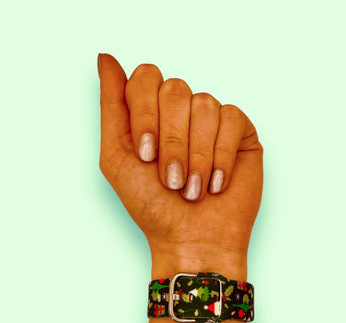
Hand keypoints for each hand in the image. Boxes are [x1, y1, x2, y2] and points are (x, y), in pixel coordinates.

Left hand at [98, 54, 262, 278]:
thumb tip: (106, 58)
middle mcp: (180, 113)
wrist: (191, 241)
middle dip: (171, 142)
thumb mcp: (116, 158)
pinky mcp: (240, 133)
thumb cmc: (152, 208)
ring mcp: (210, 121)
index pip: (145, 78)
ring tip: (193, 189)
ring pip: (205, 104)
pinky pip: (232, 119)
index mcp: (149, 114)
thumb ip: (111, 107)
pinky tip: (215, 183)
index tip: (146, 156)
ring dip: (196, 155)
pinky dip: (220, 157)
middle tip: (171, 181)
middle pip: (175, 89)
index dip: (146, 115)